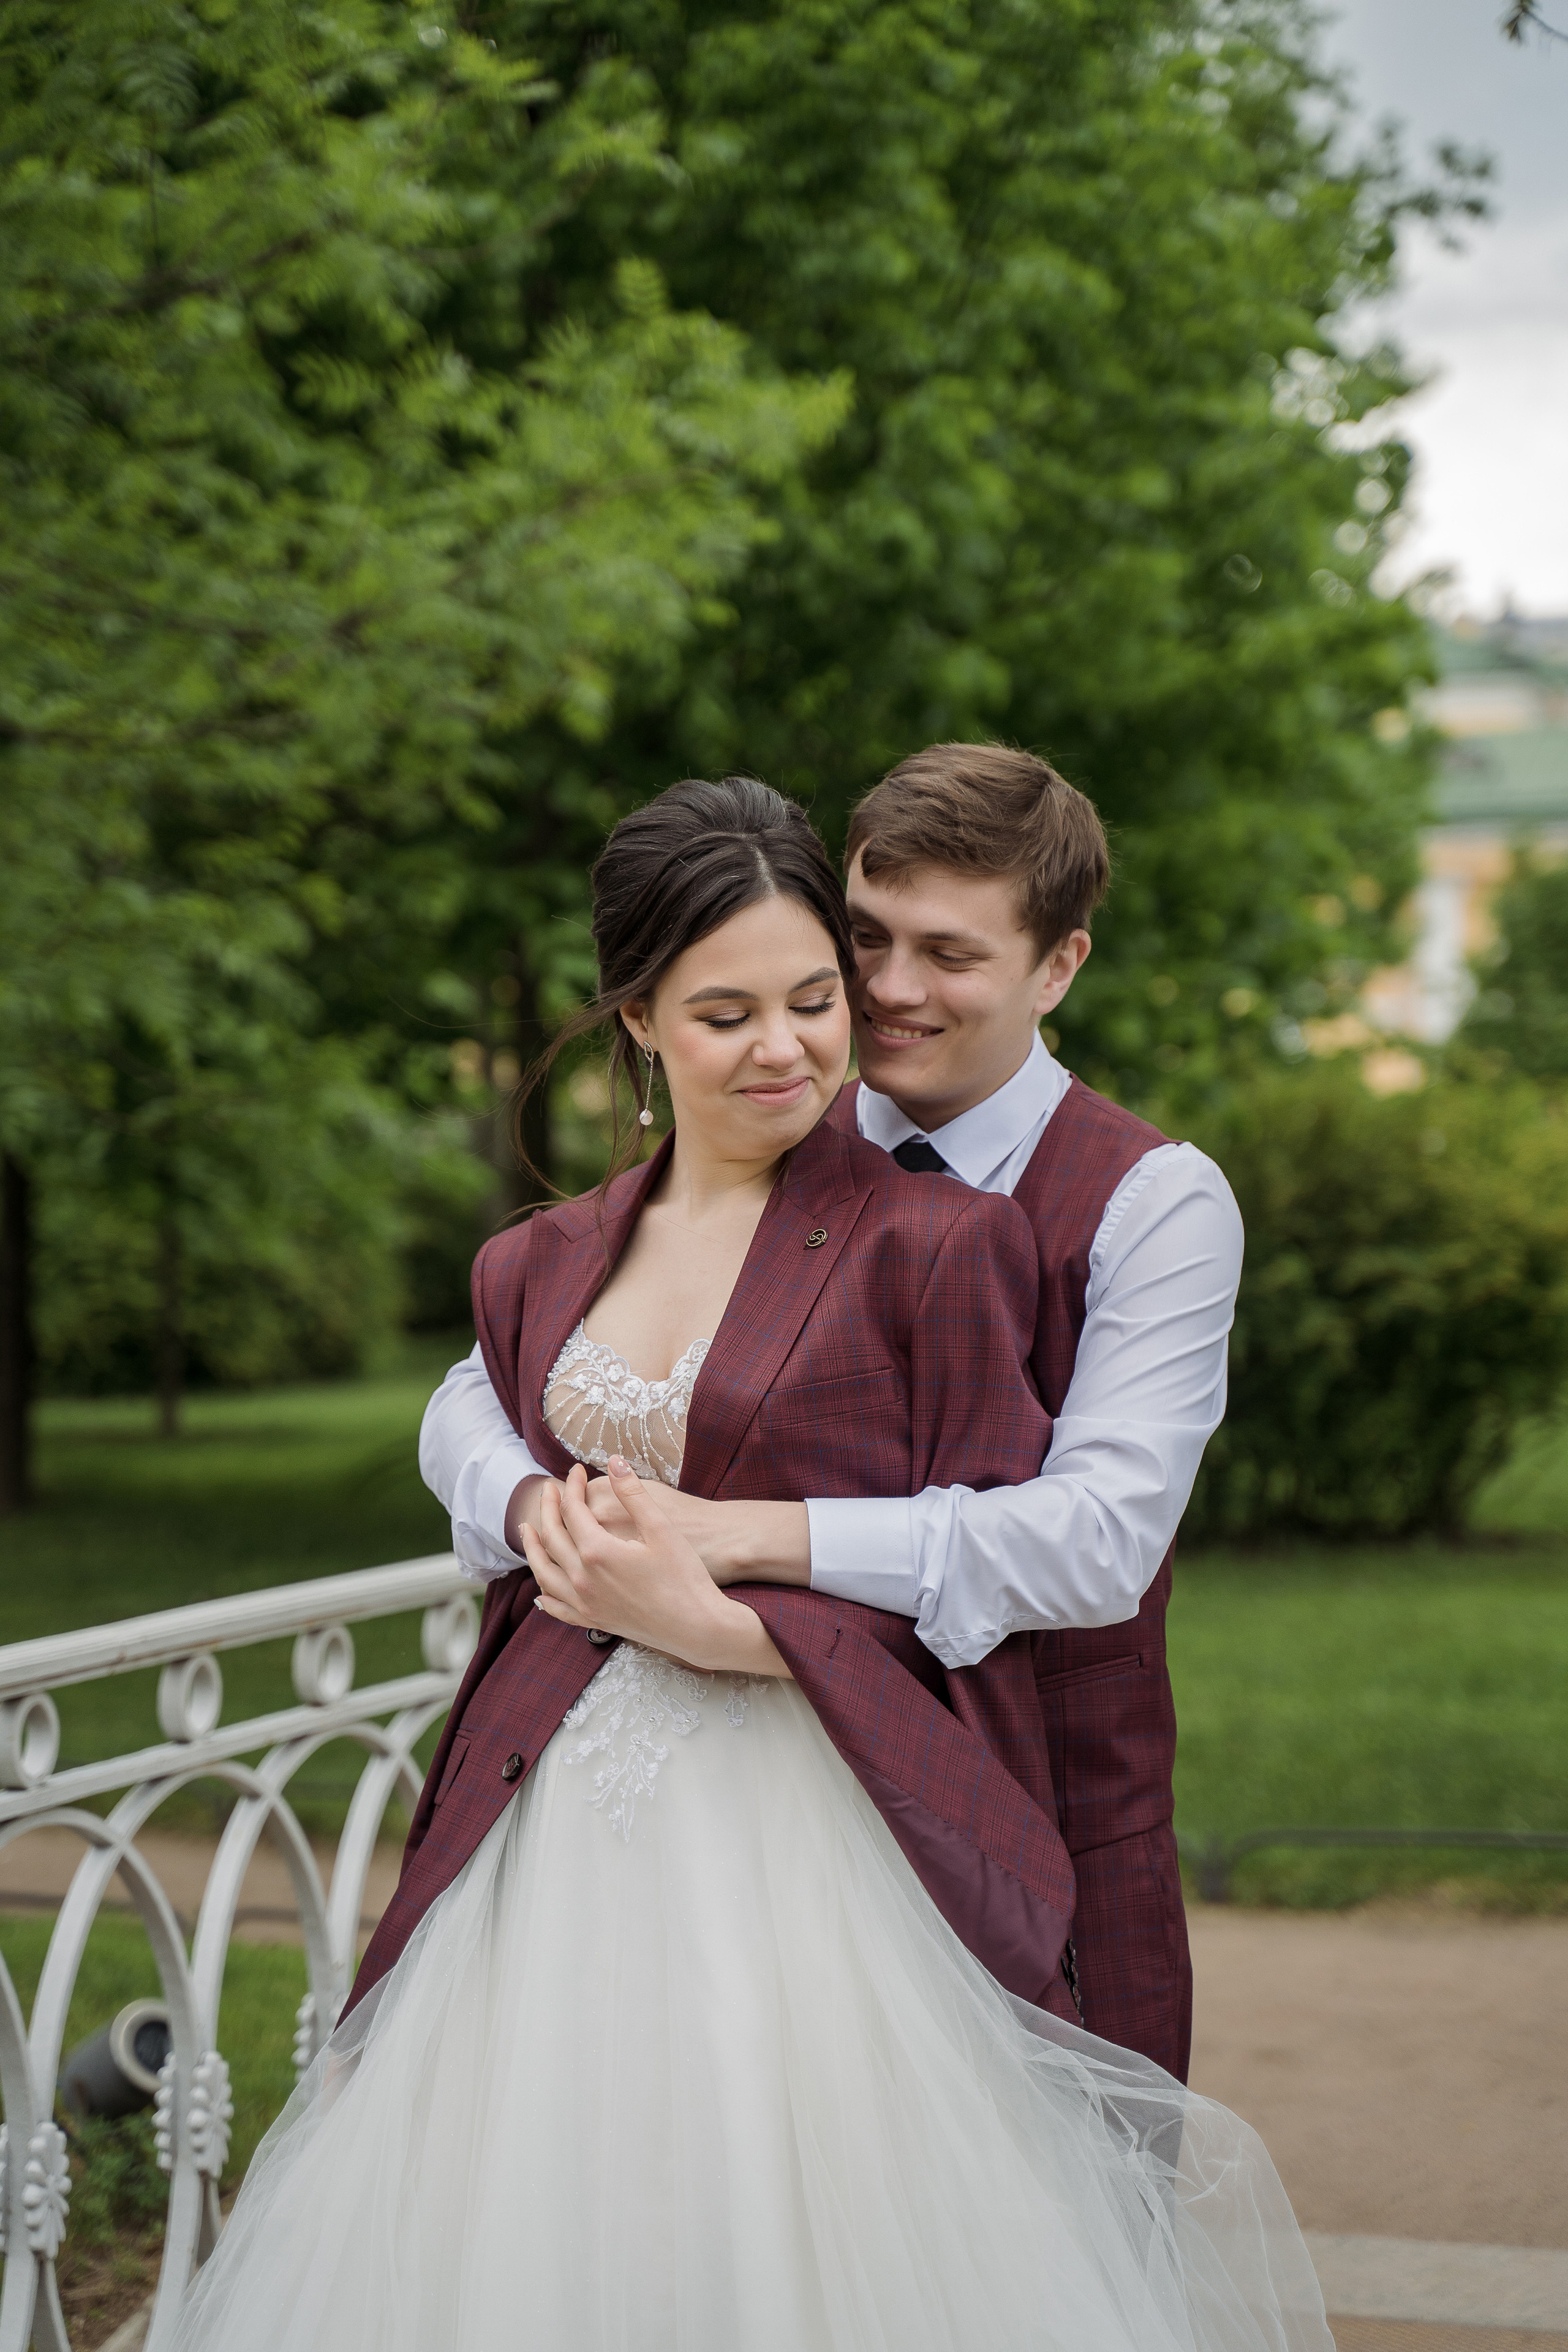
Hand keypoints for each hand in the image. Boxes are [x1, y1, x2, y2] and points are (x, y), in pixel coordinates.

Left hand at [521, 1459, 790, 1677]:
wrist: (697, 1626)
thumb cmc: (685, 1576)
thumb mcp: (661, 1528)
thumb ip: (633, 1493)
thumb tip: (614, 1461)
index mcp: (597, 1551)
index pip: (573, 1510)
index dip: (572, 1486)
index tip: (577, 1469)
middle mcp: (582, 1578)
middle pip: (553, 1537)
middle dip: (549, 1508)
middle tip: (549, 1489)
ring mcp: (585, 1603)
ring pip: (545, 1572)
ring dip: (533, 1548)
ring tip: (527, 1531)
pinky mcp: (594, 1620)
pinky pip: (557, 1608)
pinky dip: (544, 1595)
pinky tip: (540, 1592)